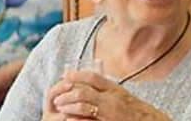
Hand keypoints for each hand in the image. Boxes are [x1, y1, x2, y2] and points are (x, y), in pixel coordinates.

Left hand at [49, 70, 168, 120]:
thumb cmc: (132, 109)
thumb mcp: (121, 94)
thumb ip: (106, 88)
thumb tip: (87, 81)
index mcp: (114, 89)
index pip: (93, 78)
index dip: (77, 75)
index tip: (65, 75)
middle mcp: (111, 99)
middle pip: (84, 92)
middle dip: (67, 94)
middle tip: (57, 97)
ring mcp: (109, 113)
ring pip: (83, 107)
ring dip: (68, 107)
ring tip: (60, 107)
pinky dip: (76, 120)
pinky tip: (68, 119)